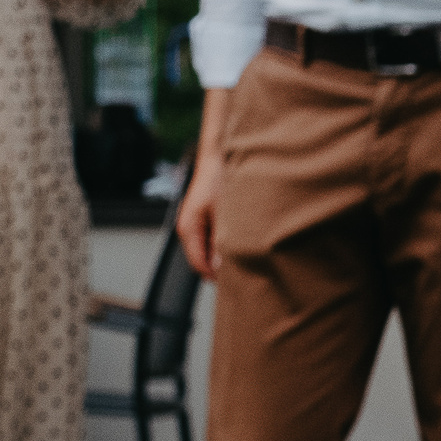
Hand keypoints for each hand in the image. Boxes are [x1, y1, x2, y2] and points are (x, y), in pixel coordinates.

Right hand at [176, 86, 233, 279]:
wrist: (220, 156)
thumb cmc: (222, 179)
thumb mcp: (226, 214)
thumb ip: (224, 242)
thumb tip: (224, 268)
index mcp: (189, 229)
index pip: (200, 266)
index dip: (219, 279)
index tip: (241, 285)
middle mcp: (189, 228)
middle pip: (205, 261)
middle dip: (224, 269)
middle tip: (250, 274)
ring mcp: (197, 223)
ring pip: (211, 252)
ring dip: (227, 256)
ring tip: (250, 259)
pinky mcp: (206, 218)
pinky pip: (215, 241)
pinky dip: (227, 246)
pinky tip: (245, 243)